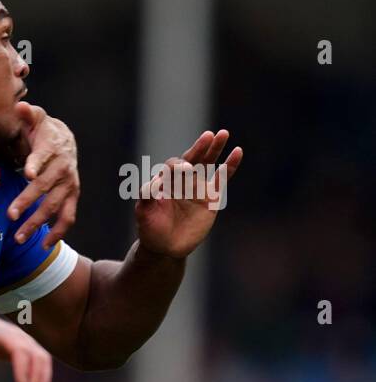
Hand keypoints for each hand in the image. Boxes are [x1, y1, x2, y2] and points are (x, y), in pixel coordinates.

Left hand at [0, 310, 52, 381]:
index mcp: (6, 335)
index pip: (19, 350)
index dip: (22, 367)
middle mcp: (21, 337)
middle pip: (34, 356)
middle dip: (35, 376)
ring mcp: (29, 342)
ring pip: (42, 359)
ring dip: (43, 377)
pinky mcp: (31, 350)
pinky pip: (42, 362)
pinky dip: (44, 376)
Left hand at [6, 103, 79, 248]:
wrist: (66, 141)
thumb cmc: (43, 132)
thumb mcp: (36, 119)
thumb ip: (27, 114)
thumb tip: (20, 106)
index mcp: (52, 148)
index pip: (44, 155)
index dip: (35, 162)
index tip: (26, 172)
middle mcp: (63, 168)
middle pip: (45, 186)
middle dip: (28, 201)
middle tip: (11, 215)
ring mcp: (69, 185)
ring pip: (55, 207)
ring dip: (38, 223)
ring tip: (19, 238)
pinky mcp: (71, 198)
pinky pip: (67, 218)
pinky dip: (57, 233)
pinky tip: (42, 246)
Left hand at [136, 130, 242, 259]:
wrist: (165, 247)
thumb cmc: (150, 228)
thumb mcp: (143, 212)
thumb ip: (146, 196)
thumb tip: (156, 181)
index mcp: (165, 181)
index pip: (173, 166)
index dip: (178, 166)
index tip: (183, 170)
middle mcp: (181, 180)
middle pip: (192, 158)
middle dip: (200, 147)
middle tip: (208, 135)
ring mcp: (197, 188)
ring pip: (208, 163)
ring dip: (215, 149)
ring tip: (223, 133)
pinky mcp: (211, 198)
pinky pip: (222, 178)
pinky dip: (229, 166)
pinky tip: (237, 152)